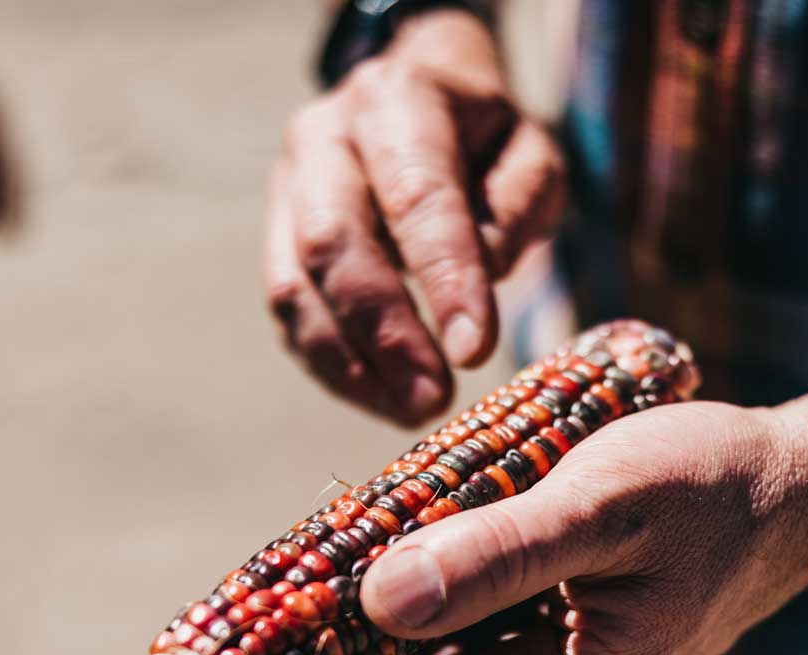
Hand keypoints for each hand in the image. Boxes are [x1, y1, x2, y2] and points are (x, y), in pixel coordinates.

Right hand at [264, 10, 565, 425]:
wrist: (417, 91)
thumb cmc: (486, 136)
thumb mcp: (531, 151)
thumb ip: (518, 203)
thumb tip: (487, 270)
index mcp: (399, 101)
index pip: (418, 196)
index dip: (444, 278)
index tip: (473, 352)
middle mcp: (326, 137)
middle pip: (334, 242)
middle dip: (384, 333)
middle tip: (433, 399)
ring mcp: (289, 185)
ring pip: (294, 286)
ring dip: (349, 364)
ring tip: (411, 411)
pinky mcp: (276, 232)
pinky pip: (288, 310)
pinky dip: (331, 363)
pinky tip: (379, 395)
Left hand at [345, 402, 807, 654]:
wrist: (793, 485)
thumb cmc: (709, 489)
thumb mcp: (600, 508)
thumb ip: (493, 559)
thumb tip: (376, 600)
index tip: (304, 578)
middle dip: (359, 626)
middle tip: (343, 533)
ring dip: (399, 599)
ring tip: (389, 517)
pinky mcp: (563, 638)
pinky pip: (473, 632)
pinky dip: (441, 584)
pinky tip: (440, 521)